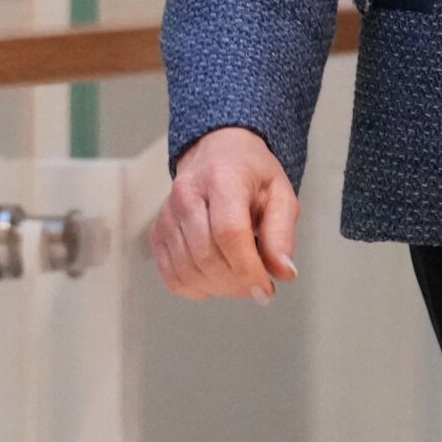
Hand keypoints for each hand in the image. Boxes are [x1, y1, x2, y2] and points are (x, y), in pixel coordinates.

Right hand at [152, 126, 298, 302]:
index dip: (247, 269)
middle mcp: (187, 193)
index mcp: (222, 177)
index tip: (265, 288)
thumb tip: (283, 272)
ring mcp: (167, 214)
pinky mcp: (157, 232)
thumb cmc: (250, 174)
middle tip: (255, 286)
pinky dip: (195, 288)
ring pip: (188, 270)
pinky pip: (171, 275)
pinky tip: (214, 280)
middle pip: (206, 256)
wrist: (218, 153)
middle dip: (236, 282)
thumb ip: (282, 233)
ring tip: (238, 280)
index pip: (229, 232)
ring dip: (218, 287)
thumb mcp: (280, 193)